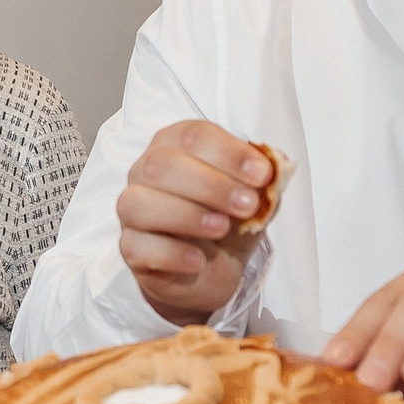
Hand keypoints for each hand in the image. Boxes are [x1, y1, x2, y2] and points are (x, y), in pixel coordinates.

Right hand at [116, 120, 274, 321]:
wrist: (215, 268)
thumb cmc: (230, 220)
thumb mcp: (256, 196)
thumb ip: (265, 180)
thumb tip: (273, 169)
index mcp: (177, 145)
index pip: (193, 136)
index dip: (229, 153)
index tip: (261, 174)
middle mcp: (146, 171)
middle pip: (162, 165)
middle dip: (210, 185)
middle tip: (247, 205)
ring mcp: (132, 210)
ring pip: (138, 203)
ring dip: (186, 214)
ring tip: (221, 228)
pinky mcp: (130, 248)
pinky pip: (135, 246)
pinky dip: (171, 253)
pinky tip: (198, 260)